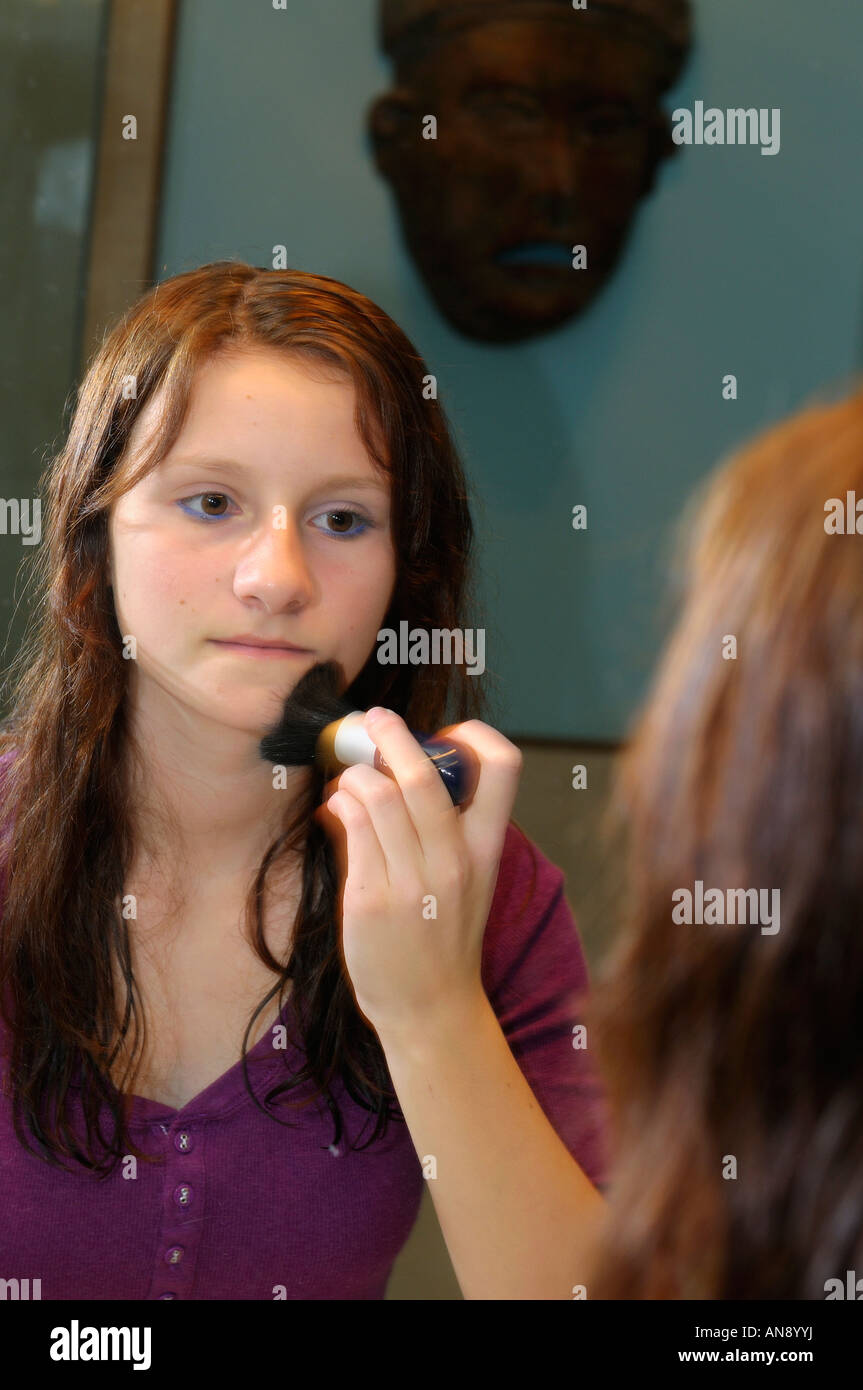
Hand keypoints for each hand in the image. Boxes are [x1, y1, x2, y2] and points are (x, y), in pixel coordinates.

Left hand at [313, 708, 521, 1041]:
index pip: (503, 767)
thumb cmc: (445, 937)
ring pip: (378, 793)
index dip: (476, 736)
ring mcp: (412, 879)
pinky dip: (339, 804)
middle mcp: (454, 859)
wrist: (430, 1008)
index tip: (446, 735)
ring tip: (348, 780)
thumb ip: (448, 828)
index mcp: (487, 849)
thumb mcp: (469, 879)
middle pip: (423, 772)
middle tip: (375, 720)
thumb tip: (404, 769)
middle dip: (392, 734)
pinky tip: (336, 808)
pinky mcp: (371, 897)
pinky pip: (352, 826)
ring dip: (355, 774)